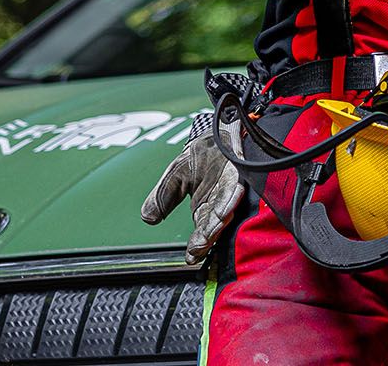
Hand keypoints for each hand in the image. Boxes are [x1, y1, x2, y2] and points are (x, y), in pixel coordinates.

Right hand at [140, 117, 245, 266]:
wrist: (220, 129)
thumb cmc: (204, 154)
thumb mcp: (176, 175)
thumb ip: (163, 196)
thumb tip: (147, 218)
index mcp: (206, 207)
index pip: (201, 231)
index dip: (196, 245)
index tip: (190, 258)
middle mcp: (221, 201)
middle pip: (214, 224)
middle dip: (207, 237)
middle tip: (199, 249)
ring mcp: (232, 188)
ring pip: (225, 208)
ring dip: (218, 221)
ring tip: (211, 231)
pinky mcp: (240, 172)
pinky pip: (235, 186)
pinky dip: (230, 197)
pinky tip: (225, 206)